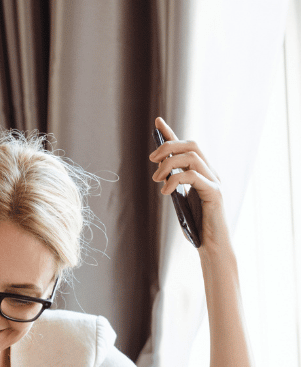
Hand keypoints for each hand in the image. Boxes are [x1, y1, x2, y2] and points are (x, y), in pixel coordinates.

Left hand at [149, 116, 231, 255]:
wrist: (210, 244)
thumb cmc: (195, 224)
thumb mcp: (179, 199)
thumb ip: (174, 183)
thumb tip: (160, 170)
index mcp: (201, 172)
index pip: (186, 146)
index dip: (171, 133)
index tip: (157, 122)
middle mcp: (210, 172)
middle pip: (191, 145)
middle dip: (168, 148)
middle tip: (152, 161)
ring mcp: (214, 181)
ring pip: (192, 157)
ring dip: (169, 165)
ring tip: (157, 180)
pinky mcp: (214, 193)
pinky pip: (194, 176)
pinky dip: (176, 180)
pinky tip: (165, 192)